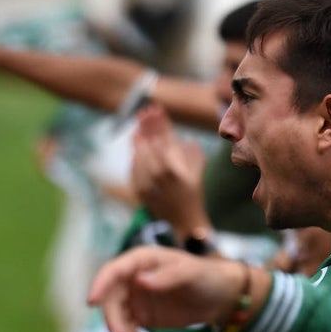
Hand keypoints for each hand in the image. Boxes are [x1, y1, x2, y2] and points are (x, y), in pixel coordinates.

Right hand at [88, 246, 246, 331]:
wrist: (220, 297)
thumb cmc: (207, 277)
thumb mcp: (190, 274)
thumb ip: (167, 277)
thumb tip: (139, 280)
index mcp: (142, 260)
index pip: (114, 270)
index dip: (100, 284)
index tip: (91, 302)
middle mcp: (133, 277)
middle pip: (111, 298)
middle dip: (113, 320)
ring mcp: (135, 297)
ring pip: (116, 317)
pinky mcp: (141, 316)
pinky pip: (127, 329)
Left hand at [130, 105, 208, 238]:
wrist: (184, 222)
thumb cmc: (194, 196)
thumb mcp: (197, 173)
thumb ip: (193, 155)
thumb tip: (188, 140)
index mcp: (175, 168)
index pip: (165, 139)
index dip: (160, 123)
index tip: (157, 109)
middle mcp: (159, 174)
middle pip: (150, 144)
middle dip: (147, 126)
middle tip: (144, 112)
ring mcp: (148, 183)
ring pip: (139, 155)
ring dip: (138, 139)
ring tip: (137, 127)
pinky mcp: (140, 190)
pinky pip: (134, 169)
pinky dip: (134, 156)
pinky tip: (134, 147)